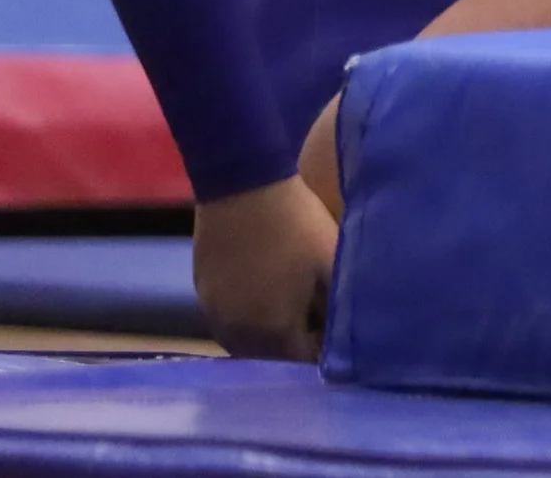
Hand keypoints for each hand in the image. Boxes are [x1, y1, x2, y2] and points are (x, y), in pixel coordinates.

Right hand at [192, 175, 338, 359]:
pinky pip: (229, 322)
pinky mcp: (203, 293)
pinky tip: (268, 297)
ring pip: (247, 343)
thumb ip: (339, 308)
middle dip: (297, 346)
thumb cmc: (298, 223)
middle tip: (321, 321)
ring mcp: (214, 314)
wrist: (244, 186)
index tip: (340, 333)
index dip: (325, 351)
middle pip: (272, 359)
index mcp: (272, 331)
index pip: (302, 363)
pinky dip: (249, 319)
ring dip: (271, 336)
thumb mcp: (332, 264)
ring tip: (297, 309)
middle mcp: (236, 333)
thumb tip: (347, 337)